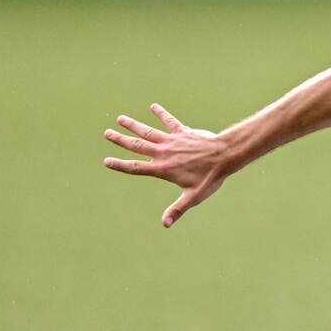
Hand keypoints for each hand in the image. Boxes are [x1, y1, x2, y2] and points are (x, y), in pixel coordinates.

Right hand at [102, 103, 231, 226]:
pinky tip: (153, 106)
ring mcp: (172, 141)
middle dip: (121, 140)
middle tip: (106, 133)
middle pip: (137, 146)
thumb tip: (165, 224)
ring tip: (120, 118)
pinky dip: (161, 114)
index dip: (120, 165)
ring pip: (148, 131)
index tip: (107, 161)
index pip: (136, 167)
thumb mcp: (193, 197)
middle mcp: (163, 153)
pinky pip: (169, 121)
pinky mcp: (183, 132)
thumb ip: (177, 209)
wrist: (224, 156)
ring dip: (133, 125)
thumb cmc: (210, 178)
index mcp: (163, 169)